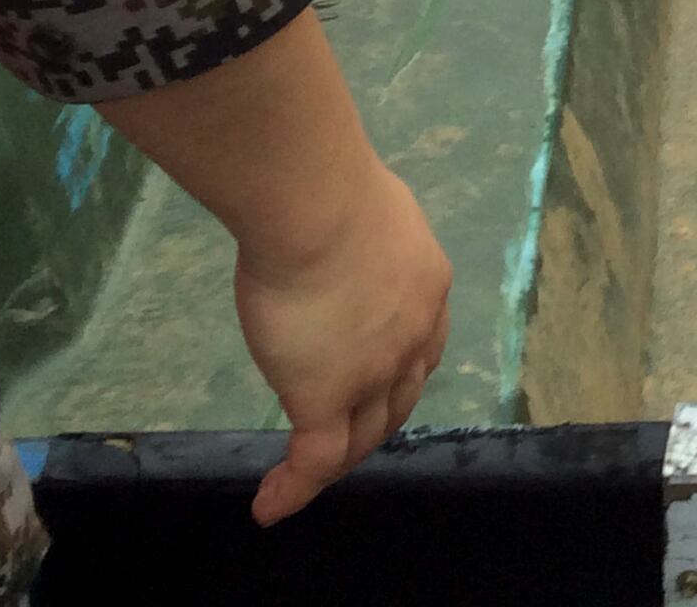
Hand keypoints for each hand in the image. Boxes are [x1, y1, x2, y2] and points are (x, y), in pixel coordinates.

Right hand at [228, 160, 453, 524]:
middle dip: (374, 422)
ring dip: (338, 459)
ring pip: (362, 435)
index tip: (376, 381)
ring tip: (306, 478)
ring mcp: (374, 372)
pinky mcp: (327, 397)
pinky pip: (314, 459)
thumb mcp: (367, 209)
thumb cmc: (331, 191)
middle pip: (399, 398)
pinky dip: (294, 487)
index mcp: (427, 285)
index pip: (421, 346)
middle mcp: (414, 336)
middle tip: (343, 439)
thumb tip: (333, 227)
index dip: (400, 370)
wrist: (317, 209)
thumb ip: (359, 235)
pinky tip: (270, 505)